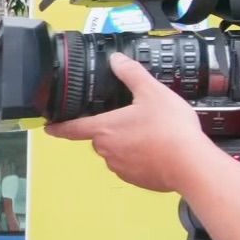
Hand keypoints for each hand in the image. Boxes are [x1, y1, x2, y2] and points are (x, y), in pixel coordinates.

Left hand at [45, 54, 215, 192]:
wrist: (190, 164)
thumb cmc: (168, 127)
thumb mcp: (152, 92)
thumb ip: (132, 74)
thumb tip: (116, 59)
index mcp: (103, 129)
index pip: (71, 129)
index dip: (58, 127)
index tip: (48, 128)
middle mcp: (106, 150)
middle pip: (100, 137)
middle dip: (111, 129)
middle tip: (133, 120)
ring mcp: (119, 168)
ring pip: (116, 151)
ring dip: (127, 143)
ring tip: (151, 134)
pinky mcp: (135, 179)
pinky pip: (131, 165)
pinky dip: (140, 157)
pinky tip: (158, 150)